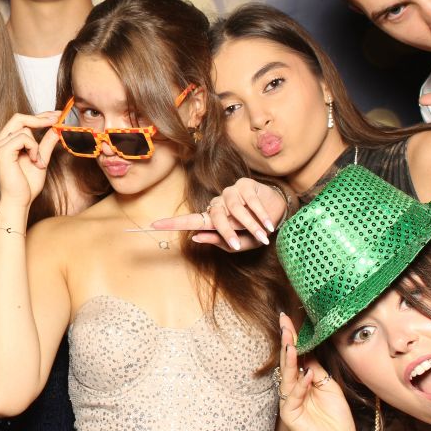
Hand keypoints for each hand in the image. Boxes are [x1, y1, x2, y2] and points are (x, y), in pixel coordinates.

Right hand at [0, 111, 60, 205]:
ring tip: (38, 161)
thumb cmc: (27, 185)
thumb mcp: (41, 158)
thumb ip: (46, 143)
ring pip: (24, 128)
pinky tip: (34, 161)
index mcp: (5, 143)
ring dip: (36, 144)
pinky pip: (23, 138)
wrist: (19, 202)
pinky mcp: (1, 151)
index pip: (20, 121)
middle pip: (18, 117)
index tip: (56, 115)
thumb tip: (57, 128)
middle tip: (57, 119)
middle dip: (40, 117)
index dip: (39, 116)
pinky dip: (33, 148)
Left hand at [150, 178, 288, 251]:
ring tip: (263, 237)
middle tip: (237, 245)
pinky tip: (268, 225)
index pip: (191, 221)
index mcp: (212, 219)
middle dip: (227, 232)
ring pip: (234, 210)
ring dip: (250, 226)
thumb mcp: (238, 244)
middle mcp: (218, 204)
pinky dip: (260, 215)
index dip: (173, 223)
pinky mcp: (245, 185)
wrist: (277, 214)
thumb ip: (218, 242)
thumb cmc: (254, 232)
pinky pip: (250, 202)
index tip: (153, 225)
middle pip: (215, 217)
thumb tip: (195, 237)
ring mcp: (230, 193)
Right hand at [276, 313, 358, 430]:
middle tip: (284, 324)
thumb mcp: (328, 385)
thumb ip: (315, 369)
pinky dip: (301, 385)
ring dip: (289, 359)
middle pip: (287, 361)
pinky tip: (307, 374)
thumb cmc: (336, 417)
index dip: (292, 338)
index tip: (287, 320)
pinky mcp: (289, 412)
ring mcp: (288, 399)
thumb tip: (306, 349)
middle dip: (286, 342)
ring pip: (287, 375)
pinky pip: (294, 395)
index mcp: (301, 379)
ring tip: (290, 343)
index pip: (295, 355)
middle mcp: (291, 387)